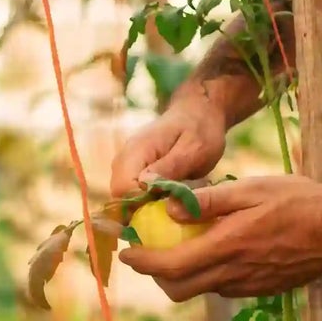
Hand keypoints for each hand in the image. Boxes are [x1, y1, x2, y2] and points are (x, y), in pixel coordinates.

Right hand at [109, 92, 227, 199]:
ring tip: (175, 198)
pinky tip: (170, 196)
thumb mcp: (194, 149)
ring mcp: (127, 165)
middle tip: (175, 203)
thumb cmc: (201, 130)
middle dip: (145, 208)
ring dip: (148, 205)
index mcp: (136, 151)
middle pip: (120, 197)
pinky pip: (134, 194)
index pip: (122, 190)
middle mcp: (125, 159)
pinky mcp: (134, 171)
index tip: (169, 205)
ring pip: (126, 198)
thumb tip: (145, 186)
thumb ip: (171, 167)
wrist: (199, 113)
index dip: (143, 205)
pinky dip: (150, 200)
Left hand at [118, 174, 321, 300]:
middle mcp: (235, 274)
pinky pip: (226, 287)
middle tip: (151, 249)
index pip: (170, 266)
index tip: (126, 250)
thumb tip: (168, 207)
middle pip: (179, 289)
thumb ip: (208, 200)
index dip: (142, 261)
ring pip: (203, 289)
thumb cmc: (301, 200)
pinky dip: (211, 273)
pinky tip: (221, 248)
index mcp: (228, 247)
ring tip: (186, 243)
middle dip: (157, 274)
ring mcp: (250, 286)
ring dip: (185, 274)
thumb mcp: (252, 188)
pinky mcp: (264, 289)